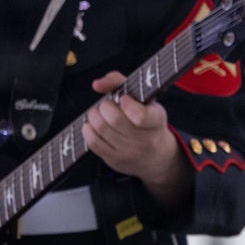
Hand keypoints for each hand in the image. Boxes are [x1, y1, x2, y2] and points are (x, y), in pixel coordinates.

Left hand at [83, 70, 190, 210]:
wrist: (156, 156)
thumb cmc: (147, 121)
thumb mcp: (144, 99)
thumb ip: (120, 83)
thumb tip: (97, 84)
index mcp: (156, 121)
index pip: (140, 116)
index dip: (127, 104)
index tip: (124, 99)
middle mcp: (145, 140)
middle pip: (114, 120)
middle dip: (105, 106)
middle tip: (106, 105)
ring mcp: (129, 153)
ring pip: (101, 130)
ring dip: (94, 116)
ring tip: (99, 113)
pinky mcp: (115, 161)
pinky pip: (93, 143)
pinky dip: (88, 130)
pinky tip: (92, 125)